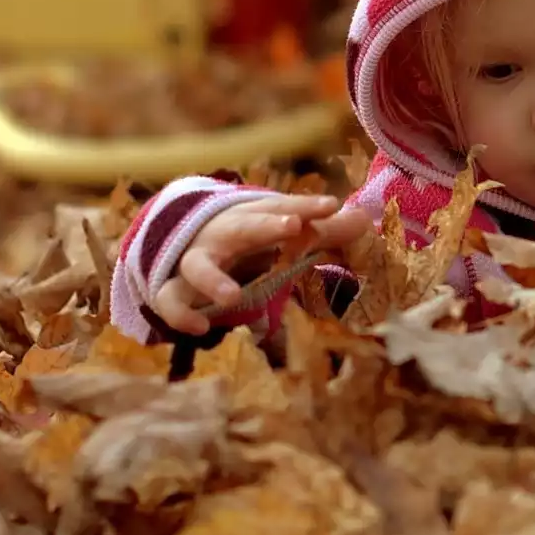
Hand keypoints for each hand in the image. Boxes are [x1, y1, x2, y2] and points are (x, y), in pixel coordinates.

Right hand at [147, 194, 371, 334]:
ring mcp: (195, 262)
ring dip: (212, 279)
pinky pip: (170, 300)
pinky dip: (181, 313)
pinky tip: (201, 328)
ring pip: (197, 266)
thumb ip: (321, 229)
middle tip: (294, 226)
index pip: (279, 206)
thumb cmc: (244, 237)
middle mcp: (222, 235)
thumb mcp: (279, 231)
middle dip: (265, 226)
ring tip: (232, 298)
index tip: (332, 205)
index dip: (304, 206)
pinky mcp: (175, 289)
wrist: (180, 240)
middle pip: (240, 226)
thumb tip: (363, 219)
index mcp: (250, 217)